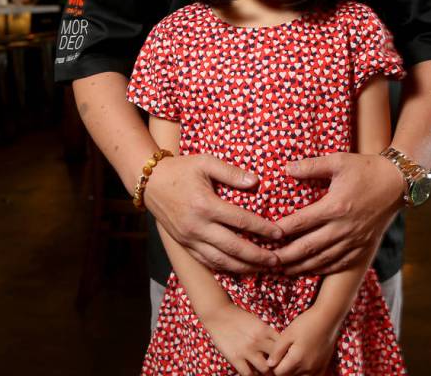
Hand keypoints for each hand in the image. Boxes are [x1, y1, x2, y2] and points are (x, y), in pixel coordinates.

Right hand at [144, 153, 282, 272]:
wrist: (150, 183)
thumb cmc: (181, 169)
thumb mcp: (205, 162)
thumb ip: (230, 172)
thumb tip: (255, 181)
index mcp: (205, 205)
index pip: (241, 220)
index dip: (262, 229)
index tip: (280, 233)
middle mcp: (198, 226)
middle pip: (234, 247)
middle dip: (258, 256)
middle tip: (279, 260)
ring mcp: (190, 239)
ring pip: (222, 261)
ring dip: (245, 267)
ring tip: (264, 268)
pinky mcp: (184, 246)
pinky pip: (208, 262)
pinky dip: (226, 269)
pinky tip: (240, 269)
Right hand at [203, 302, 279, 375]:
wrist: (218, 312)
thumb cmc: (238, 316)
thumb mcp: (256, 321)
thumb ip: (267, 333)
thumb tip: (278, 345)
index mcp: (265, 329)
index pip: (282, 345)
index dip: (285, 354)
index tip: (284, 359)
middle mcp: (258, 340)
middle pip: (277, 359)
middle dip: (278, 365)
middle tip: (277, 369)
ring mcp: (247, 350)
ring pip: (265, 369)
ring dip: (266, 372)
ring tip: (265, 372)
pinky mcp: (235, 358)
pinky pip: (248, 374)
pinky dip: (252, 375)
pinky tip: (253, 373)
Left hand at [266, 306, 337, 375]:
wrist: (327, 319)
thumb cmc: (306, 323)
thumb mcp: (288, 333)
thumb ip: (277, 350)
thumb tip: (269, 364)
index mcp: (296, 360)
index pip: (278, 373)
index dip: (273, 366)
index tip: (273, 357)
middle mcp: (306, 369)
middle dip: (283, 369)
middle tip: (283, 356)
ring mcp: (316, 370)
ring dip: (293, 372)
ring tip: (292, 359)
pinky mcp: (323, 368)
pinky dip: (304, 374)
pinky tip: (302, 364)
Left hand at [274, 152, 403, 274]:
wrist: (398, 183)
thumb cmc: (366, 168)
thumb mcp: (338, 161)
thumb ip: (312, 166)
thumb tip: (287, 168)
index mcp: (335, 206)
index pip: (301, 222)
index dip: (281, 230)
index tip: (265, 235)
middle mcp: (344, 227)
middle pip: (308, 247)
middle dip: (286, 256)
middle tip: (267, 260)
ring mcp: (354, 240)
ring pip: (323, 259)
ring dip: (301, 266)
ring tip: (283, 269)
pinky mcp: (364, 247)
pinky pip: (340, 264)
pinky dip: (323, 269)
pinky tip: (311, 270)